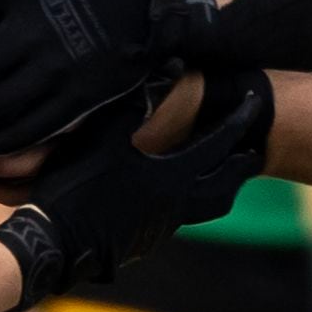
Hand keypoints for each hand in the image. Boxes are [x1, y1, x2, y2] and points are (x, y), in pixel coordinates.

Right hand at [0, 75, 271, 306]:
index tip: (256, 102)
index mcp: (173, 176)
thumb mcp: (104, 137)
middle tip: (253, 152)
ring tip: (221, 176)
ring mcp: (162, 227)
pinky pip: (180, 219)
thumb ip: (134, 105)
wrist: (55, 240)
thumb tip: (166, 69)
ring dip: (218, 189)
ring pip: (206, 208)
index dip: (240, 120)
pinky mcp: (144, 241)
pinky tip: (173, 194)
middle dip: (242, 167)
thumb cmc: (78, 184)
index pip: (220, 143)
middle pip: (225, 186)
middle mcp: (177, 205)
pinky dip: (189, 203)